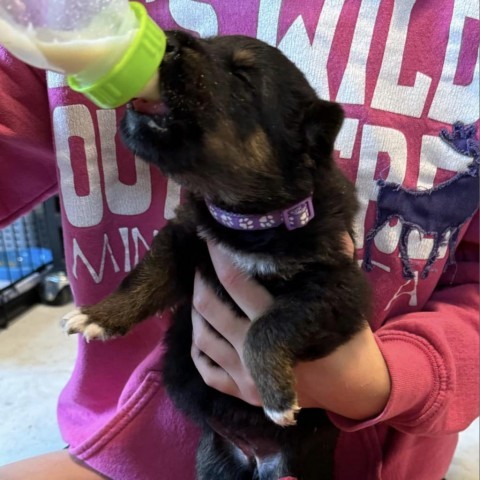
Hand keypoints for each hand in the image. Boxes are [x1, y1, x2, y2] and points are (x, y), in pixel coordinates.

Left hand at [191, 239, 390, 419]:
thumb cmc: (346, 340)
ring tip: (198, 292)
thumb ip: (336, 264)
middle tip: (200, 263)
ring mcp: (245, 377)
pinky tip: (200, 332)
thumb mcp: (344, 299)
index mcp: (277, 324)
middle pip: (210, 308)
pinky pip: (207, 372)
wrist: (350, 388)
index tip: (210, 237)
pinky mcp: (242, 395)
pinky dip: (198, 350)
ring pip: (202, 338)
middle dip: (200, 280)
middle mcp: (254, 352)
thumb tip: (331, 230)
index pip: (236, 282)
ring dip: (194, 311)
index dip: (218, 257)